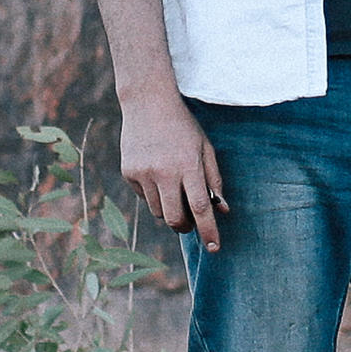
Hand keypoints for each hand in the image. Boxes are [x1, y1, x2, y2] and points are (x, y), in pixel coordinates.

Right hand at [119, 91, 228, 247]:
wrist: (147, 102)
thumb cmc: (183, 126)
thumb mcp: (205, 148)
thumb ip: (214, 180)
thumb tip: (222, 210)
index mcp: (188, 166)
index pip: (200, 209)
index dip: (209, 232)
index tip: (214, 249)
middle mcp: (164, 172)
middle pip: (175, 219)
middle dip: (185, 227)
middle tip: (190, 223)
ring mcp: (143, 173)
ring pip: (158, 211)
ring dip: (169, 208)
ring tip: (172, 186)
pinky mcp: (128, 173)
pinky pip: (144, 197)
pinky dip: (154, 194)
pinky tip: (156, 171)